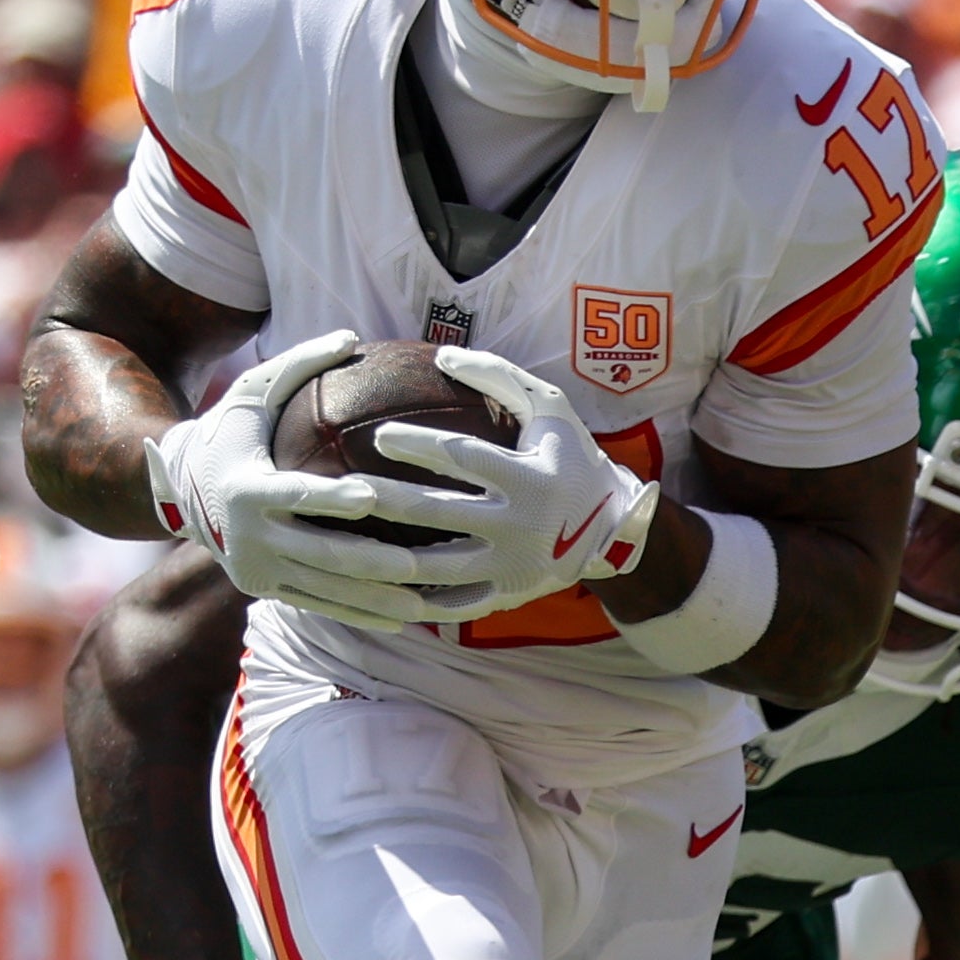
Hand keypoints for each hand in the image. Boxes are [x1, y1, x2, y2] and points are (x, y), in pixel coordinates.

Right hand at [145, 333, 491, 628]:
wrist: (177, 487)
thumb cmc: (228, 431)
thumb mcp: (251, 392)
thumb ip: (299, 365)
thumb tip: (350, 335)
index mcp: (245, 488)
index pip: (295, 495)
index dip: (331, 498)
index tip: (370, 496)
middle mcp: (248, 537)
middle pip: (318, 552)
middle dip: (370, 562)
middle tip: (419, 562)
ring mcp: (256, 570)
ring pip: (325, 589)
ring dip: (376, 598)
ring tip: (425, 599)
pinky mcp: (264, 590)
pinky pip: (320, 606)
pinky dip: (361, 613)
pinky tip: (404, 617)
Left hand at [369, 348, 662, 616]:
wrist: (613, 528)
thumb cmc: (571, 457)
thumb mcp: (551, 407)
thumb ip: (499, 376)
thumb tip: (441, 355)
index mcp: (531, 478)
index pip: (464, 458)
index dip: (418, 446)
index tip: (378, 435)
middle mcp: (521, 525)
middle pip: (441, 513)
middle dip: (389, 501)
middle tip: (346, 489)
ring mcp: (512, 567)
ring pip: (439, 566)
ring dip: (388, 557)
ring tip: (346, 543)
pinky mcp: (507, 597)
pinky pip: (453, 604)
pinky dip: (413, 597)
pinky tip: (374, 584)